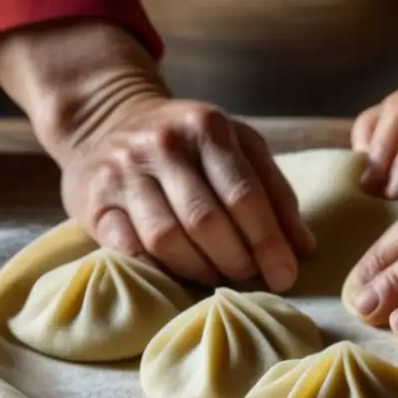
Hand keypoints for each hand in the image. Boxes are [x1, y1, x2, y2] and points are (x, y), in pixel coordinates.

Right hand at [60, 97, 315, 291]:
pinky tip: (178, 275)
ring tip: (218, 276)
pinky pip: (128, 248)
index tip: (285, 275)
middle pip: (206, 220)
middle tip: (251, 278)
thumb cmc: (188, 144)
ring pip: (167, 238)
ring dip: (200, 269)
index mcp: (207, 127)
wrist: (106, 119)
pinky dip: (159, 269)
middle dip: (236, 259)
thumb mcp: (238, 148)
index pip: (245, 194)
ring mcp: (123, 171)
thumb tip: (304, 248)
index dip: (269, 242)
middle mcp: (162, 144)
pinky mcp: (93, 199)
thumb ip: (274, 192)